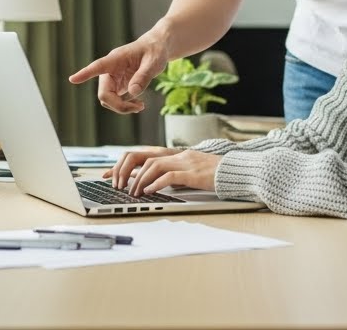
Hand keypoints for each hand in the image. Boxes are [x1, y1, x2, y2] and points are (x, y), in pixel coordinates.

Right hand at [68, 33, 168, 113]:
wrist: (157, 48)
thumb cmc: (155, 51)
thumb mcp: (154, 62)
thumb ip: (144, 76)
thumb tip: (132, 93)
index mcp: (116, 59)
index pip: (98, 66)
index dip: (85, 73)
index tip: (73, 79)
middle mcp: (110, 70)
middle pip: (104, 94)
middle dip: (119, 105)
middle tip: (140, 107)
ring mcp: (113, 79)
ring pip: (108, 100)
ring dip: (122, 107)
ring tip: (140, 106)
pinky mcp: (118, 86)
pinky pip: (115, 101)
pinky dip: (125, 106)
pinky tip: (138, 104)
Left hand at [106, 148, 220, 195]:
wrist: (236, 171)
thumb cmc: (214, 174)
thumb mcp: (189, 172)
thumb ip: (172, 175)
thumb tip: (154, 185)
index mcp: (175, 154)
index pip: (142, 154)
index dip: (123, 164)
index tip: (110, 176)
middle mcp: (177, 155)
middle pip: (143, 157)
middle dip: (127, 172)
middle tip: (120, 187)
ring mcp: (185, 162)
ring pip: (153, 166)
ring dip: (139, 181)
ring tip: (134, 193)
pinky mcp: (193, 173)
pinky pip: (169, 176)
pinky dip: (156, 184)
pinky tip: (149, 191)